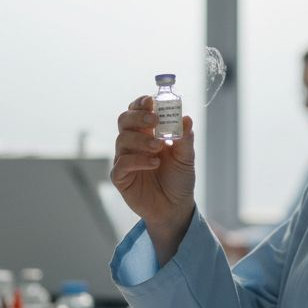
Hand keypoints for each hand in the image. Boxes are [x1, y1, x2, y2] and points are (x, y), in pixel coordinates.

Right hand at [111, 96, 196, 252]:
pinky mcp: (120, 177)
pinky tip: (154, 163)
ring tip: (159, 147)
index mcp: (148, 132)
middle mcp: (133, 142)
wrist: (175, 208)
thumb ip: (185, 139)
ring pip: (122, 139)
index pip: (138, 110)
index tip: (151, 100)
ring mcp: (125, 159)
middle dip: (138, 116)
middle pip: (125, 120)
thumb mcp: (186, 158)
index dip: (141, 103)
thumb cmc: (178, 179)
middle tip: (154, 119)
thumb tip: (186, 118)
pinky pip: (122, 163)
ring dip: (141, 139)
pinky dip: (138, 160)